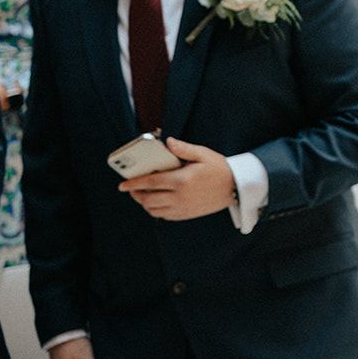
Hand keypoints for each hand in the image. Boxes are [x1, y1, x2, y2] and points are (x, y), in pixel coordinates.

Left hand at [118, 138, 236, 220]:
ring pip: (153, 210)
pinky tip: (156, 202)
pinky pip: (164, 216)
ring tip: (143, 195)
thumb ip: (183, 149)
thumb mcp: (203, 154)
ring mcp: (182, 208)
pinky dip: (155, 210)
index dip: (133, 183)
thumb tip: (168, 142)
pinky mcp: (186, 214)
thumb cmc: (219, 168)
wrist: (235, 187)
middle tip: (132, 188)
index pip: (150, 183)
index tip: (122, 184)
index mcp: (181, 180)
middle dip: (136, 194)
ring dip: (144, 203)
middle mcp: (179, 196)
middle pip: (148, 199)